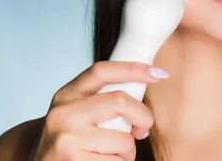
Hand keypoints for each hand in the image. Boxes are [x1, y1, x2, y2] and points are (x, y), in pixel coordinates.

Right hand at [31, 61, 165, 160]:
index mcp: (66, 95)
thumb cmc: (68, 142)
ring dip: (129, 152)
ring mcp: (66, 139)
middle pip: (120, 101)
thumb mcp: (75, 114)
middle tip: (144, 130)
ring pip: (124, 140)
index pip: (102, 70)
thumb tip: (145, 87)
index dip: (134, 69)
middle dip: (143, 117)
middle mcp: (62, 113)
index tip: (160, 73)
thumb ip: (100, 100)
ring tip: (112, 155)